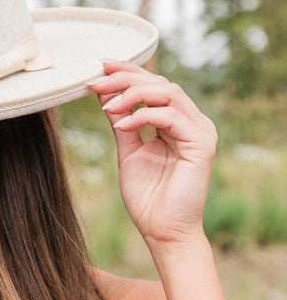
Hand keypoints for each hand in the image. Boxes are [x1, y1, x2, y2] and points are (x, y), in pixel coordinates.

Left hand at [88, 61, 217, 249]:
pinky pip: (171, 117)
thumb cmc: (148, 198)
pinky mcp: (201, 144)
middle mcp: (192, 122)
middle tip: (97, 80)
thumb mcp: (128, 152)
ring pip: (169, 93)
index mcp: (177, 123)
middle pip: (161, 84)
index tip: (100, 67)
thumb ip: (121, 123)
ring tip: (107, 104)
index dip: (129, 73)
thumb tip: (105, 94)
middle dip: (126, 78)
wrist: (163, 232)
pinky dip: (142, 116)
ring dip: (133, 93)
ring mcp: (200, 131)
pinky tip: (119, 125)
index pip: (154, 86)